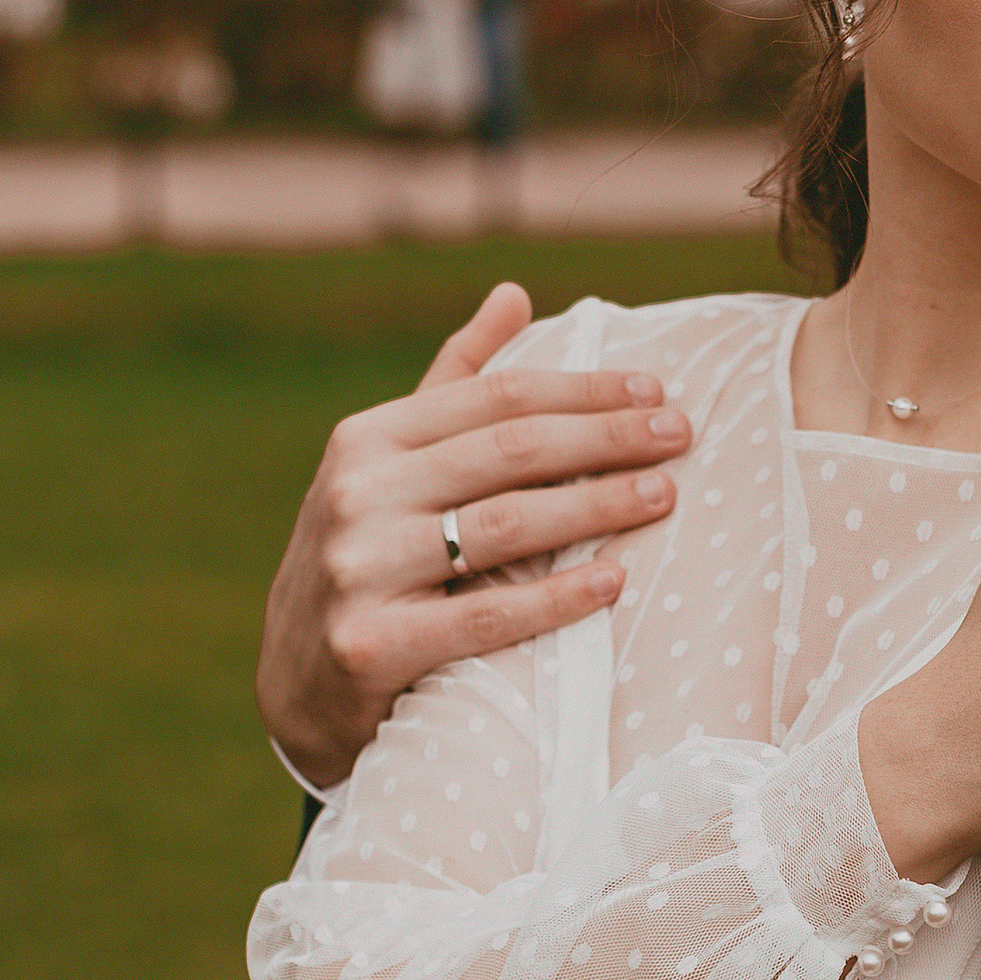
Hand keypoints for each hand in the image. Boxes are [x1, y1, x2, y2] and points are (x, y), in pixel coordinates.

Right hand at [255, 280, 691, 790]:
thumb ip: (452, 382)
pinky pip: (487, 614)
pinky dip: (558, 596)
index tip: (656, 390)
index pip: (496, 397)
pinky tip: (615, 579)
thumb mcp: (390, 464)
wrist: (300, 687)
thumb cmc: (369, 555)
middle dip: (606, 437)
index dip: (583, 389)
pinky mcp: (371, 645)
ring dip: (597, 505)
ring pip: (504, 526)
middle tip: (680, 435)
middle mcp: (355, 493)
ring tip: (664, 495)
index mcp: (367, 438)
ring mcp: (359, 569)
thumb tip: (514, 293)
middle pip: (509, 451)